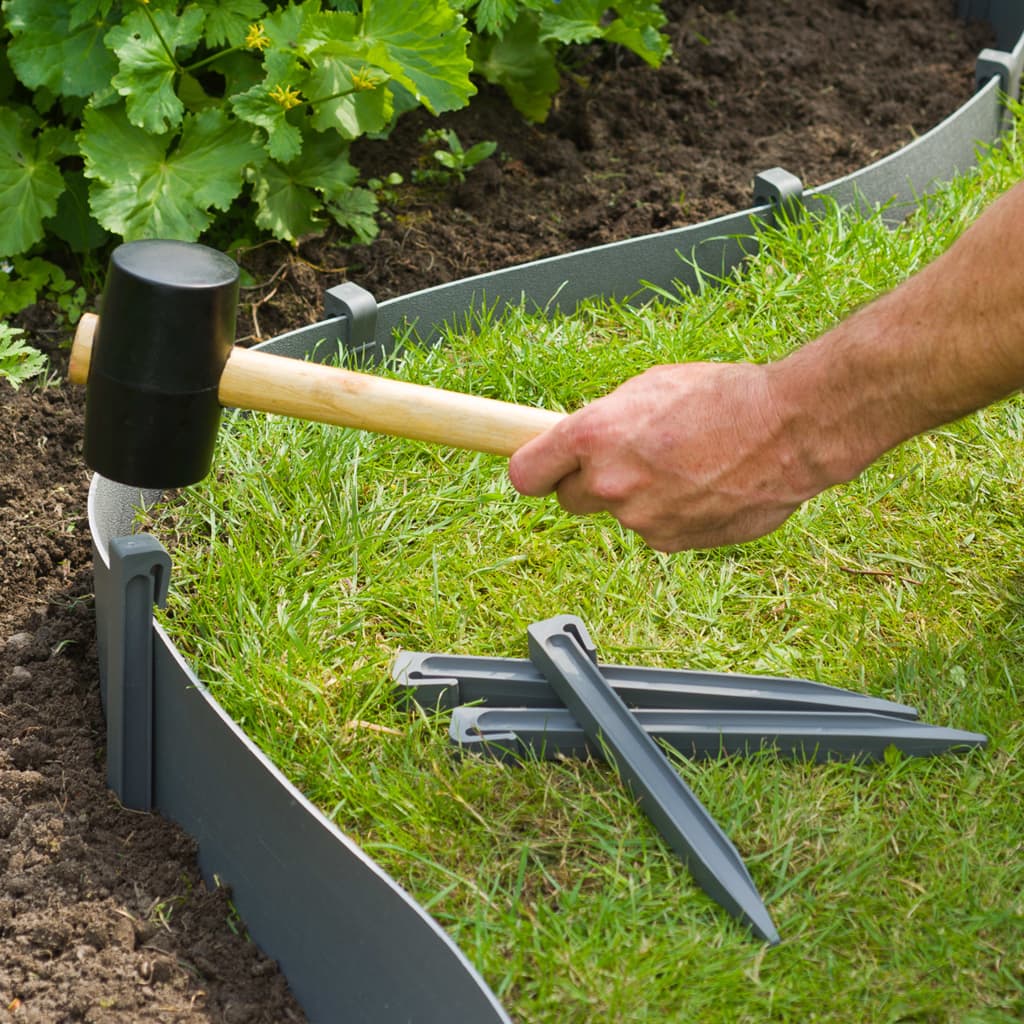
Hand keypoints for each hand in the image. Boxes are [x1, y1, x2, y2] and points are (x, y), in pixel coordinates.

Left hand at [508, 362, 814, 551]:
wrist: (790, 430)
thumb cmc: (724, 396)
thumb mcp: (649, 387)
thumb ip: (605, 421)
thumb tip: (583, 443)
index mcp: (593, 436)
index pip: (526, 474)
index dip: (534, 471)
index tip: (541, 469)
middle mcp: (608, 483)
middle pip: (569, 500)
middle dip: (589, 483)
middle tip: (628, 461)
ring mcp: (639, 519)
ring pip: (621, 513)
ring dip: (641, 496)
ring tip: (687, 465)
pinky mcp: (671, 543)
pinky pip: (656, 529)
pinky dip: (672, 514)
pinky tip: (705, 487)